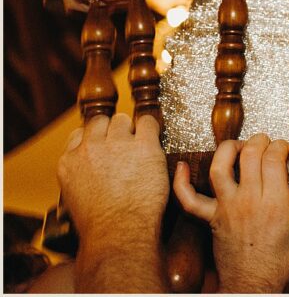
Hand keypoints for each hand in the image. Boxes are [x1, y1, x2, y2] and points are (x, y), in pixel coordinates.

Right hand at [57, 114, 167, 292]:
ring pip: (122, 121)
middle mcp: (90, 148)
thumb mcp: (74, 198)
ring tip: (139, 144)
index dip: (94, 138)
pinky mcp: (143, 146)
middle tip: (124, 143)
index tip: (104, 145)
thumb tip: (89, 171)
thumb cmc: (101, 225)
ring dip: (131, 129)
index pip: (79, 134)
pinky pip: (147, 122)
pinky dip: (151, 127)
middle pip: (100, 122)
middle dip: (112, 130)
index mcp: (69, 162)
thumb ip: (79, 176)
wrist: (119, 233)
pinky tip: (153, 137)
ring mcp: (116, 145)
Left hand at [173, 134, 288, 292]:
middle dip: (259, 141)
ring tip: (238, 146)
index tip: (286, 149)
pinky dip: (183, 181)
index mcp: (276, 200)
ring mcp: (227, 207)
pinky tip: (183, 167)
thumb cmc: (280, 262)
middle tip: (266, 143)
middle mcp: (249, 199)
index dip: (280, 145)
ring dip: (227, 149)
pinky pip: (189, 198)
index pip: (274, 157)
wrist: (253, 286)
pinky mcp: (211, 218)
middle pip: (249, 154)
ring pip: (219, 166)